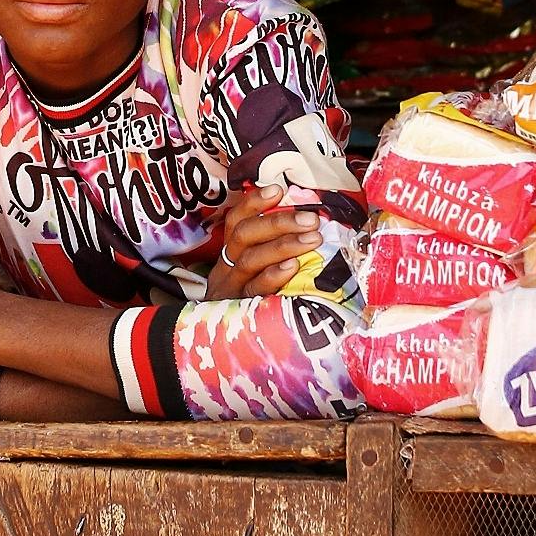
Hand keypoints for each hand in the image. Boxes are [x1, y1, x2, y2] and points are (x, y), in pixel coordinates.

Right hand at [207, 185, 322, 300]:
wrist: (222, 346)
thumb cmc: (253, 301)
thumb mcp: (256, 273)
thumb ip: (271, 249)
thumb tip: (308, 223)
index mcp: (230, 254)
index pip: (236, 220)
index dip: (254, 203)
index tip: (279, 189)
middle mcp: (226, 269)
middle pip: (244, 236)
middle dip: (278, 223)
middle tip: (310, 218)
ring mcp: (230, 290)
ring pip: (250, 260)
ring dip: (283, 245)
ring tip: (312, 238)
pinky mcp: (239, 311)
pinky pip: (254, 291)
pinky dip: (273, 276)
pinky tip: (293, 266)